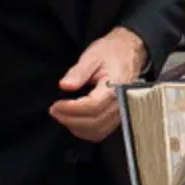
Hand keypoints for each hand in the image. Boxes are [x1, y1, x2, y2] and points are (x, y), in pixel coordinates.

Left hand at [49, 27, 146, 141]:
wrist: (129, 52)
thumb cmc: (112, 52)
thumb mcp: (92, 55)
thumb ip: (78, 72)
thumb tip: (65, 86)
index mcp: (116, 87)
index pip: (92, 106)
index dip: (71, 109)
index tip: (56, 105)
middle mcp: (121, 103)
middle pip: (94, 122)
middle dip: (70, 119)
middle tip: (54, 110)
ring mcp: (121, 112)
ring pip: (98, 131)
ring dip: (76, 127)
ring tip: (62, 115)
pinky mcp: (118, 116)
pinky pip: (102, 131)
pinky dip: (85, 130)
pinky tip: (74, 120)